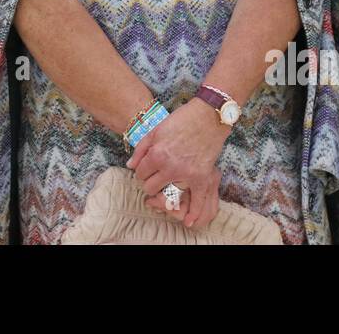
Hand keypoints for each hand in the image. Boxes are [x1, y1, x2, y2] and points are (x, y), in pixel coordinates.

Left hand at [128, 97, 229, 228]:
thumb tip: (130, 166)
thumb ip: (141, 149)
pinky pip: (197, 201)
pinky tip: (189, 221)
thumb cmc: (182, 120)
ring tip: (166, 189)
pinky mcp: (202, 178)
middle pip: (150, 186)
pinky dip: (193, 213)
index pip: (140, 173)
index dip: (141, 171)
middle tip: (155, 178)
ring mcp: (186, 175)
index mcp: (157, 154)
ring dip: (164, 194)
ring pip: (167, 195)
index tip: (147, 169)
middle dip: (150, 182)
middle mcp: (170, 167)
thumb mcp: (156, 130)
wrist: (209, 116)